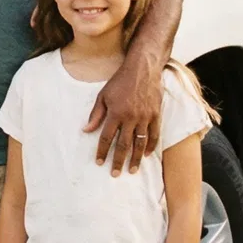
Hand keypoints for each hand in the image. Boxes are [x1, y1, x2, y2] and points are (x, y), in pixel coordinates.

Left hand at [85, 56, 162, 173]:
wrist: (143, 69)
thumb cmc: (120, 81)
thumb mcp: (103, 95)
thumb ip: (95, 114)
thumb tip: (86, 130)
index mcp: (116, 113)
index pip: (107, 137)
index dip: (102, 151)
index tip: (99, 162)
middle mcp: (131, 118)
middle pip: (124, 145)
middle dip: (118, 161)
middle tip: (115, 174)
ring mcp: (145, 117)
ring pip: (140, 143)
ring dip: (135, 159)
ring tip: (132, 170)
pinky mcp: (156, 115)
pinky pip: (154, 135)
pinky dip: (151, 146)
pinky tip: (146, 155)